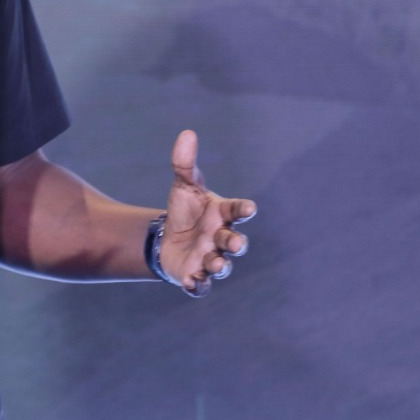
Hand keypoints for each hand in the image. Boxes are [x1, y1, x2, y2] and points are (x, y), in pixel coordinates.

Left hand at [158, 130, 254, 296]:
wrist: (169, 238)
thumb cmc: (185, 210)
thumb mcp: (183, 186)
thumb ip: (184, 163)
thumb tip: (187, 133)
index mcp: (222, 214)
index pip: (237, 210)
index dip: (244, 209)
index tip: (250, 207)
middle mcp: (220, 238)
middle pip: (234, 241)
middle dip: (237, 243)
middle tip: (236, 243)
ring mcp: (210, 258)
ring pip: (221, 265)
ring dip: (221, 265)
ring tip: (217, 264)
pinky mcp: (196, 275)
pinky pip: (201, 285)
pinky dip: (198, 285)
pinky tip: (191, 282)